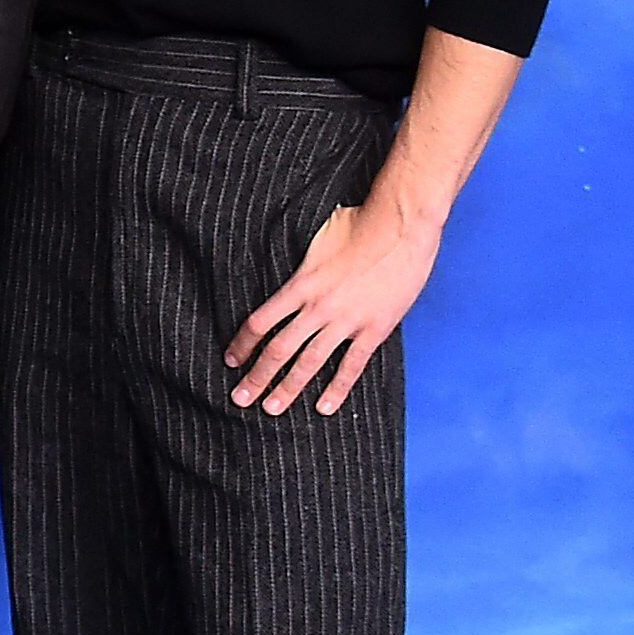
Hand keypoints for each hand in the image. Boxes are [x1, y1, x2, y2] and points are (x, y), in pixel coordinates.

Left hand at [231, 193, 439, 414]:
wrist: (401, 227)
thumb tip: (288, 276)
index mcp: (300, 286)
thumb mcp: (315, 240)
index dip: (242, 345)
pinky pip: (352, 366)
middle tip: (240, 398)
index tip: (231, 360)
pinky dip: (337, 389)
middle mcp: (318, 308)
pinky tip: (323, 408)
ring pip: (309, 363)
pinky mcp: (375, 329)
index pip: (260, 323)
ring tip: (271, 409)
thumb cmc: (358, 225)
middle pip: (278, 350)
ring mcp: (347, 321)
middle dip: (256, 378)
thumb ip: (300, 266)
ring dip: (287, 388)